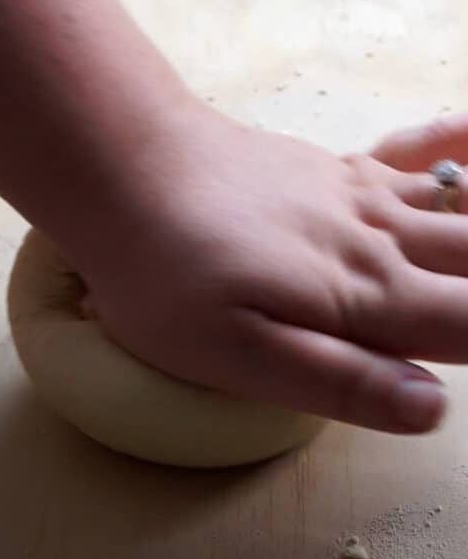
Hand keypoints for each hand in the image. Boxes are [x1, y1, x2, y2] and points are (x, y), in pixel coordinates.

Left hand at [84, 105, 467, 434]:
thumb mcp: (237, 355)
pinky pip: (417, 155)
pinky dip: (457, 149)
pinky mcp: (336, 170)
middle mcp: (383, 241)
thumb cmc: (166, 276)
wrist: (125, 170)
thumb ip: (340, 380)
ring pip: (464, 211)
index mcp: (368, 298)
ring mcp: (363, 196)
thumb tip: (432, 409)